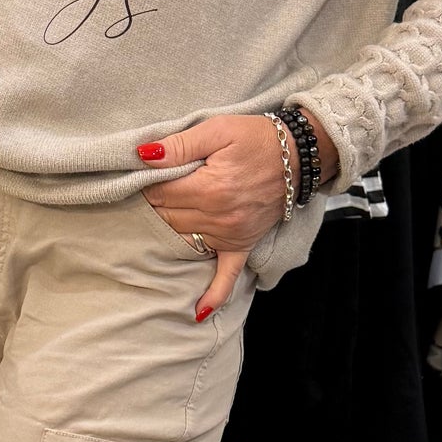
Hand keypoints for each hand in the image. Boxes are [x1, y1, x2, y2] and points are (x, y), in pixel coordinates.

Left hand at [138, 113, 295, 319]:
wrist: (298, 155)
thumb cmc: (256, 139)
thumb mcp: (217, 130)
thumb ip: (179, 146)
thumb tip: (143, 157)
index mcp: (210, 188)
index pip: (160, 193)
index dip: (147, 182)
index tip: (142, 174)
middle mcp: (219, 217)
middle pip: (167, 217)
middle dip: (155, 205)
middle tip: (149, 192)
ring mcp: (231, 235)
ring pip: (183, 240)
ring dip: (168, 232)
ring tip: (158, 220)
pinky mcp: (243, 245)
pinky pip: (227, 276)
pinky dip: (213, 295)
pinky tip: (197, 312)